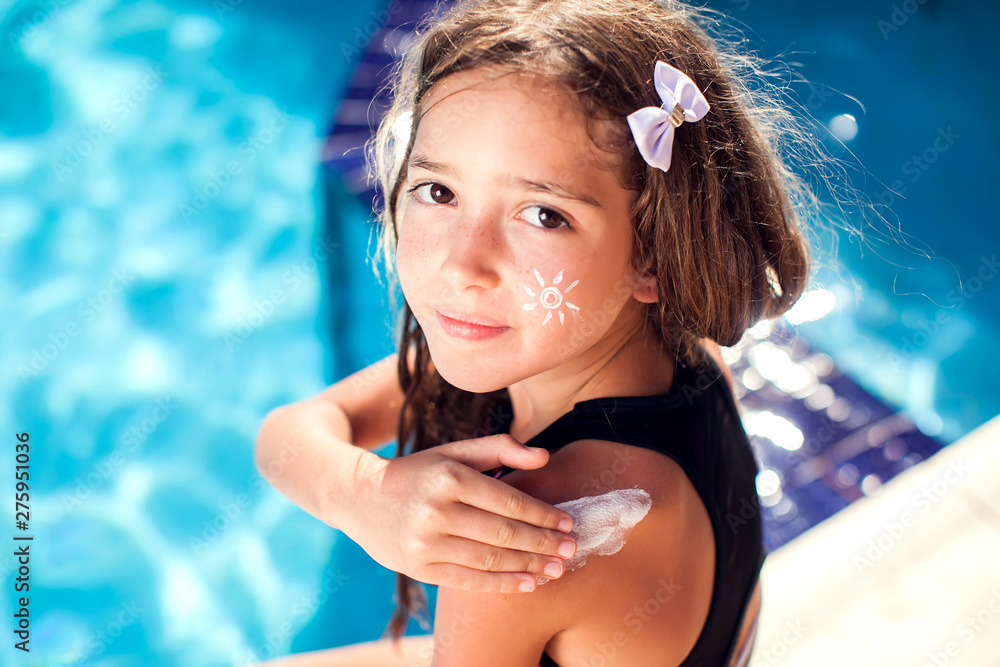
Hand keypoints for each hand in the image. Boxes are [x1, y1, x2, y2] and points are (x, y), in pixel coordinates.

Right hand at [345, 434, 576, 592]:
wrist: (360, 499)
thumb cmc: (420, 472)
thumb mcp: (454, 451)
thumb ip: (500, 448)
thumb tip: (544, 457)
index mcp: (449, 477)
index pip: (508, 501)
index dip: (543, 514)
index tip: (567, 521)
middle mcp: (435, 511)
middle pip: (503, 533)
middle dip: (543, 543)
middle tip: (571, 549)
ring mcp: (425, 543)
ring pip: (489, 560)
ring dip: (529, 566)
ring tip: (557, 568)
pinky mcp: (419, 568)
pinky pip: (469, 580)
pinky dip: (502, 584)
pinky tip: (528, 583)